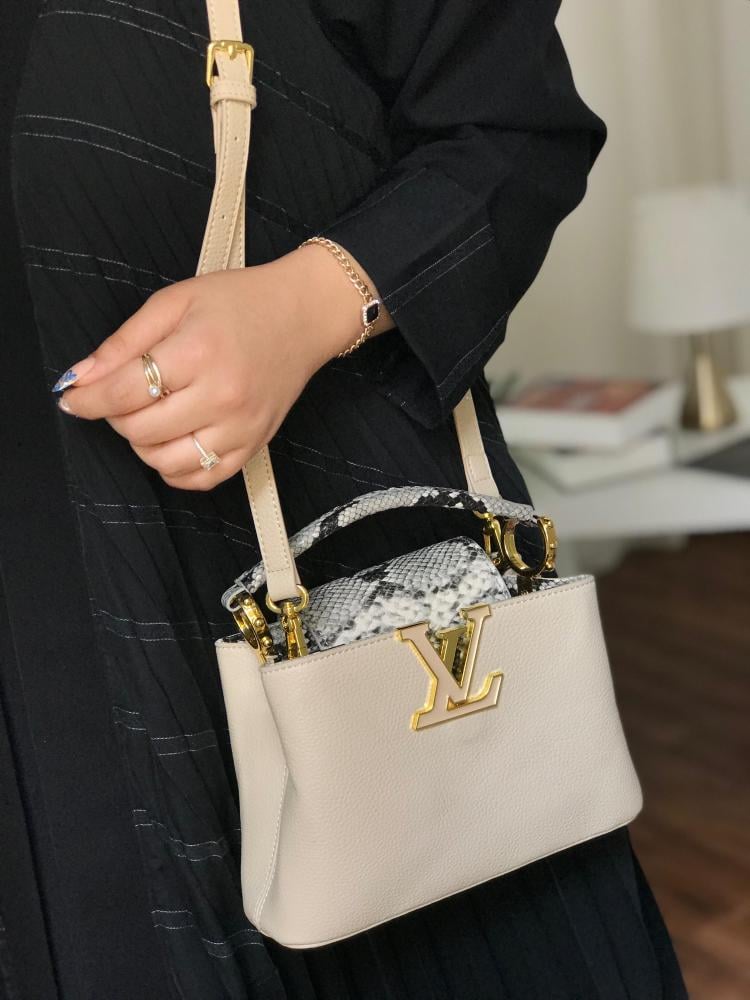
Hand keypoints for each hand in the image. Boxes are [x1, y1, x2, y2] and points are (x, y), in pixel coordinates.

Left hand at [56, 246, 388, 489]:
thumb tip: (80, 379)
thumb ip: (125, 342)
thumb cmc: (241, 302)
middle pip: (140, 430)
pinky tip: (172, 443)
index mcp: (198, 352)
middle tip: (123, 395)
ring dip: (143, 444)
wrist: (304, 316)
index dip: (88, 400)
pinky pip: (201, 479)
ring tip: (149, 417)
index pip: (123, 393)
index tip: (73, 399)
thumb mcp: (175, 301)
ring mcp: (240, 427)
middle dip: (116, 416)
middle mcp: (221, 396)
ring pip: (165, 461)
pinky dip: (175, 469)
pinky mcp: (253, 446)